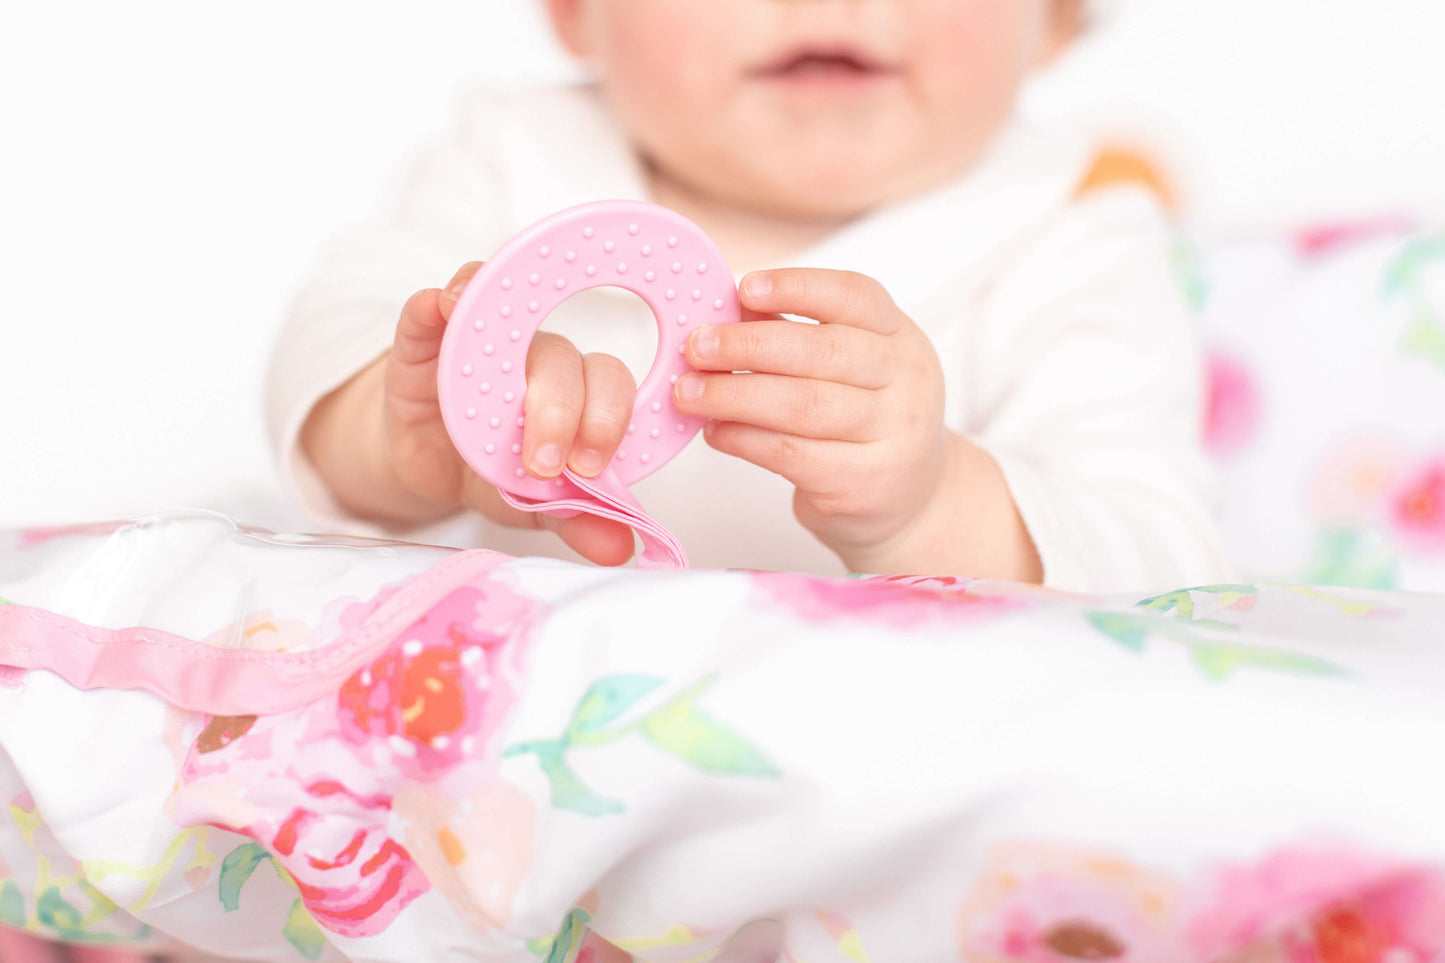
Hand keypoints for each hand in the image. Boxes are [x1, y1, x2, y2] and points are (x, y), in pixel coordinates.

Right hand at [381, 262, 639, 563]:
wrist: (432, 465)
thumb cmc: (497, 471)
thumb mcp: (536, 505)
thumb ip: (579, 518)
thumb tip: (621, 548)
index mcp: (578, 393)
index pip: (608, 387)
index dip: (607, 421)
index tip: (592, 469)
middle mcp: (537, 358)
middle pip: (562, 361)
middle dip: (558, 411)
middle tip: (541, 464)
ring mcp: (482, 341)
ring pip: (505, 321)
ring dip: (501, 338)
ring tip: (488, 370)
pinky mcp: (426, 339)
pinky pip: (431, 312)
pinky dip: (436, 303)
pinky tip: (438, 306)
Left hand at [673, 268, 952, 570]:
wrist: (913, 497)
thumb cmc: (864, 420)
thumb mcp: (850, 367)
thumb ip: (794, 335)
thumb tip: (724, 312)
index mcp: (898, 335)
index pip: (855, 296)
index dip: (798, 287)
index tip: (744, 287)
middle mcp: (905, 378)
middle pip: (822, 351)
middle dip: (749, 345)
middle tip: (697, 347)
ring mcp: (891, 433)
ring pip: (804, 405)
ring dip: (735, 396)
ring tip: (688, 393)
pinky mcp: (865, 482)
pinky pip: (793, 454)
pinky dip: (745, 440)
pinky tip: (715, 431)